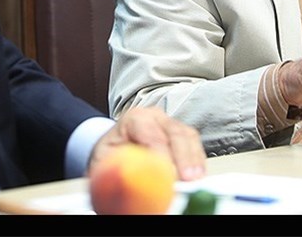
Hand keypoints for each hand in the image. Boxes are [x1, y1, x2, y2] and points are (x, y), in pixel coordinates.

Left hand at [88, 107, 205, 180]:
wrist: (115, 152)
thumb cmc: (109, 156)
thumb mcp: (103, 162)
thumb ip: (112, 170)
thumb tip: (121, 184)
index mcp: (134, 119)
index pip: (148, 130)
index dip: (158, 149)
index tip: (163, 168)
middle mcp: (155, 118)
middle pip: (174, 131)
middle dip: (182, 156)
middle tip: (185, 178)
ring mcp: (171, 126)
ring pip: (188, 137)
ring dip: (194, 159)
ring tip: (195, 179)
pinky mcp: (182, 139)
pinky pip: (195, 146)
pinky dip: (198, 162)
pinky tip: (197, 176)